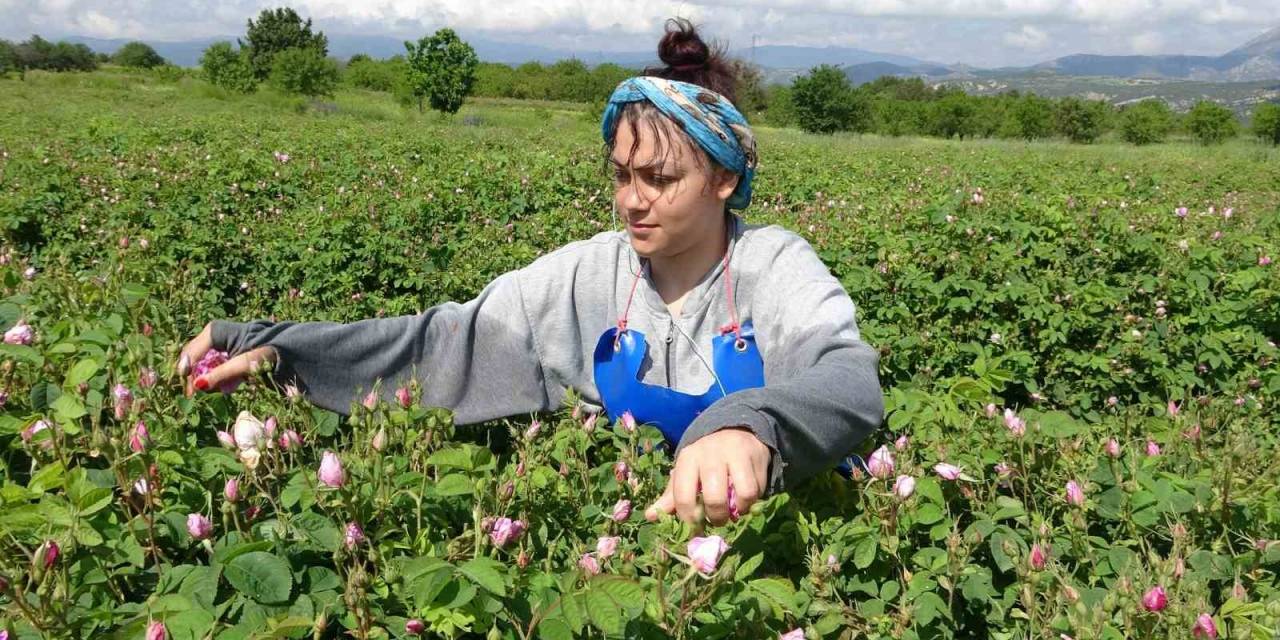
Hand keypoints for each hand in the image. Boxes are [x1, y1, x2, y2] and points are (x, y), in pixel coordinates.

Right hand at [176, 322, 276, 396]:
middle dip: (192, 376)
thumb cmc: (263, 353)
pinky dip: (208, 374)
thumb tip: (197, 386)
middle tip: (193, 395)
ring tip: (208, 390)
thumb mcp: (242, 365)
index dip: (188, 372)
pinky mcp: (217, 349)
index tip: (190, 391)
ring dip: (200, 376)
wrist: (280, 349)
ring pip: (197, 360)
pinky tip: (215, 384)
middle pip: (191, 356)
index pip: (192, 353)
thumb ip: (219, 375)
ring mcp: (213, 341)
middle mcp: (211, 333)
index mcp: (215, 331)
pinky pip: (205, 362)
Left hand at [645, 426, 770, 525]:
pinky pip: (757, 490)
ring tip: (734, 512)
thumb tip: (650, 516)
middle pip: (714, 498)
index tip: (695, 528)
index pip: (684, 496)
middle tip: (717, 520)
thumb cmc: (705, 460)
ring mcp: (735, 454)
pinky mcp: (755, 456)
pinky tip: (746, 500)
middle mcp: (710, 454)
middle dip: (716, 517)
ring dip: (739, 511)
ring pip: (741, 494)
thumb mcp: (686, 473)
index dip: (689, 519)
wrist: (734, 430)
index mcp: (688, 459)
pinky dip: (752, 502)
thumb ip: (671, 496)